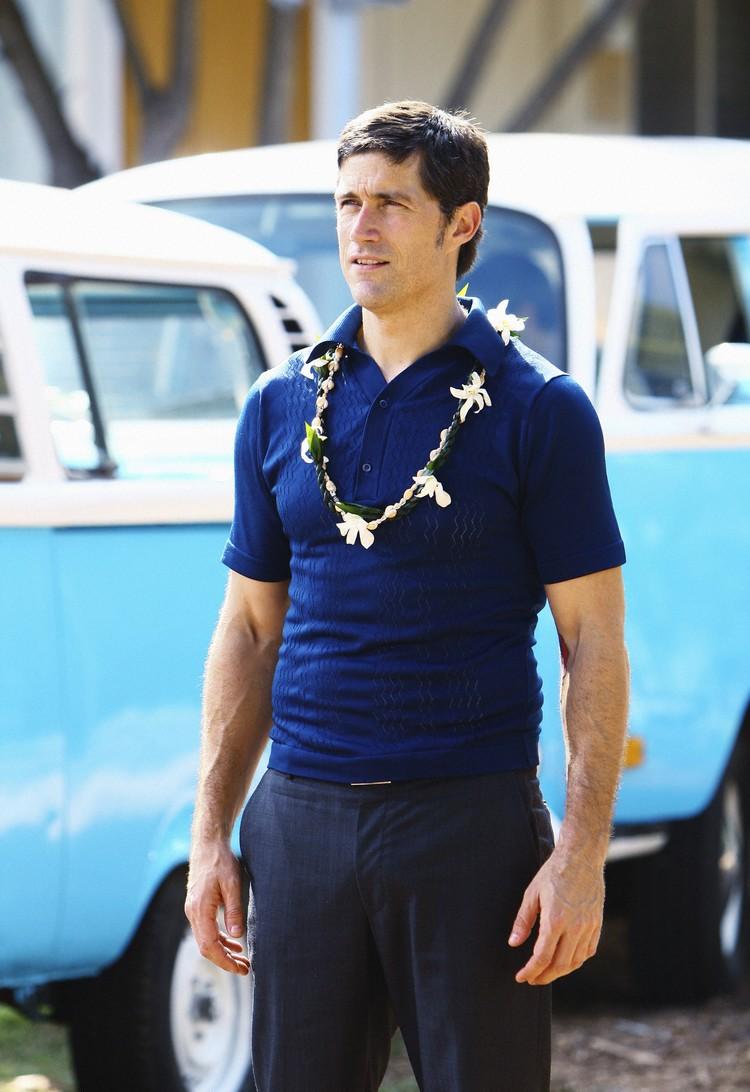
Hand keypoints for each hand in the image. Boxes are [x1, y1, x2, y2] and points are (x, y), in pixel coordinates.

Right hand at [185, 839, 249, 975]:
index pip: (209, 946)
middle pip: (206, 947)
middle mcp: (192, 913)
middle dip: (225, 961)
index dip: (224, 961)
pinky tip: (234, 943)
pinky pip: (207, 930)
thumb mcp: (232, 883)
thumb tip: (237, 935)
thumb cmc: (221, 861)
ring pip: (206, 940)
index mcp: (200, 910)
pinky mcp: (198, 907)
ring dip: (223, 952)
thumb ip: (234, 909)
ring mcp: (193, 910)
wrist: (208, 844)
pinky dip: (220, 939)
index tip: (240, 969)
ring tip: (243, 960)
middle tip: (245, 969)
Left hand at [508, 846, 603, 985]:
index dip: (531, 970)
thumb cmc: (553, 873)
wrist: (581, 858)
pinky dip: (576, 961)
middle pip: (560, 965)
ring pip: (576, 961)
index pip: (542, 957)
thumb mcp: (532, 894)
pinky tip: (565, 960)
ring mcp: (589, 927)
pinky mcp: (597, 924)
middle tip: (532, 979)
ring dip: (560, 971)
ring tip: (546, 972)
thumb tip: (514, 943)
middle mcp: (575, 927)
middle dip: (544, 976)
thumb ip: (523, 921)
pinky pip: (588, 951)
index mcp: (555, 920)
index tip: (521, 977)